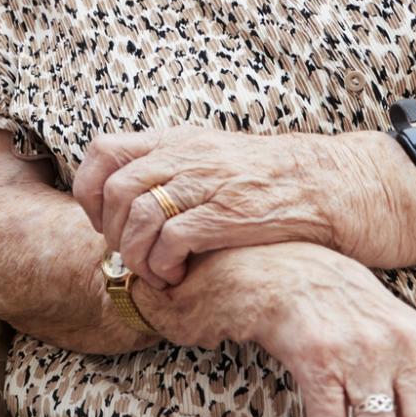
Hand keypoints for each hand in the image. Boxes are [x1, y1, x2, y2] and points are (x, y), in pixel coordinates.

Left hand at [75, 127, 365, 287]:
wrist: (327, 184)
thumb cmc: (266, 179)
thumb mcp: (211, 156)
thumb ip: (171, 167)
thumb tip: (126, 197)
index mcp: (175, 140)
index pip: (103, 151)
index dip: (88, 190)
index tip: (100, 221)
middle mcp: (185, 156)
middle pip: (114, 189)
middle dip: (109, 231)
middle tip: (126, 254)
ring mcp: (206, 183)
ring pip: (138, 217)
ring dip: (135, 254)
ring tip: (151, 270)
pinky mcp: (227, 214)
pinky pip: (172, 239)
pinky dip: (163, 264)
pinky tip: (176, 275)